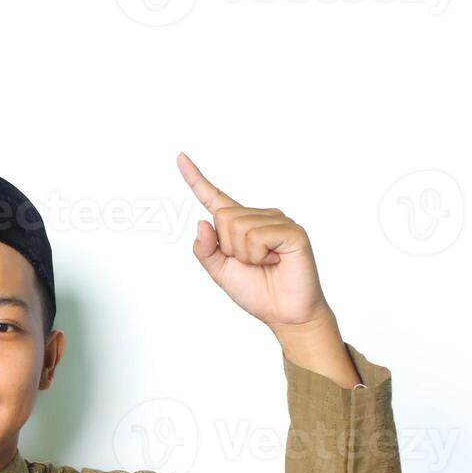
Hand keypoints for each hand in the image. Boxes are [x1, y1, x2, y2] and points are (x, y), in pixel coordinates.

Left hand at [177, 152, 329, 328]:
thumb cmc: (257, 292)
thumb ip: (205, 250)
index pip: (214, 197)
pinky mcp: (292, 231)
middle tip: (251, 263)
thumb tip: (201, 222)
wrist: (285, 314)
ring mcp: (277, 221)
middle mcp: (259, 216)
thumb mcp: (220, 272)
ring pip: (238, 227)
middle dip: (229, 247)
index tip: (180, 158)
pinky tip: (276, 260)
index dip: (195, 179)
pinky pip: (257, 236)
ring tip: (265, 263)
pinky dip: (259, 255)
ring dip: (245, 255)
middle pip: (222, 217)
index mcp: (240, 224)